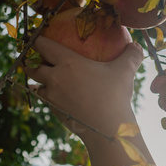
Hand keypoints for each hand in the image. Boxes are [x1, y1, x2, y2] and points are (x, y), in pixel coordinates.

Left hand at [24, 36, 143, 145]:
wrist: (107, 128)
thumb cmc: (115, 96)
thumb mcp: (126, 71)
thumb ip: (131, 55)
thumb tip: (136, 45)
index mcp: (68, 63)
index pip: (44, 46)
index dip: (37, 40)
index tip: (34, 38)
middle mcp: (55, 79)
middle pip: (33, 68)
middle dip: (28, 63)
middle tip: (30, 60)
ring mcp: (53, 98)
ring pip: (38, 87)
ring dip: (37, 83)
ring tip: (39, 82)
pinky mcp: (55, 113)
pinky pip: (47, 103)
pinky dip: (48, 99)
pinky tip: (54, 99)